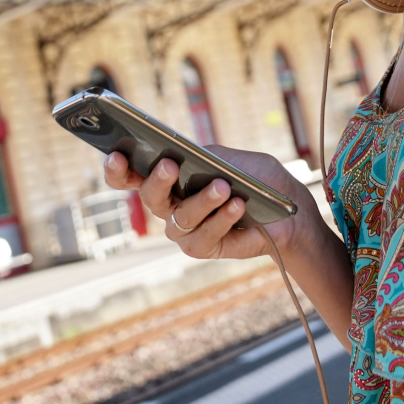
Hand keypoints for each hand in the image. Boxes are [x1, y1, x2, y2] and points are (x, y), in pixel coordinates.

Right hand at [102, 146, 318, 263]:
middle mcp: (169, 205)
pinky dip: (223, 218)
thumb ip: (208, 157)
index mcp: (168, 178)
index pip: (131, 176)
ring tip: (223, 186)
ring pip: (182, 217)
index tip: (116, 156)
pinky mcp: (202, 248)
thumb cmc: (257, 179)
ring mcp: (183, 229)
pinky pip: (205, 236)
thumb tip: (188, 157)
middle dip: (159, 180)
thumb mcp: (233, 158)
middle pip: (150, 196)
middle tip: (171, 165)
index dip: (117, 169)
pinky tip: (238, 204)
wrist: (287, 212)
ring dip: (203, 200)